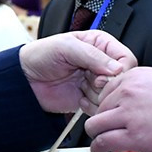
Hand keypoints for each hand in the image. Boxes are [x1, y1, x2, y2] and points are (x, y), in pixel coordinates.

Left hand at [20, 31, 135, 114]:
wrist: (25, 80)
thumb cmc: (41, 56)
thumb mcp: (66, 47)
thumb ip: (93, 56)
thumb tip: (116, 68)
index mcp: (101, 44)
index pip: (126, 58)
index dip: (119, 70)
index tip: (103, 76)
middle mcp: (102, 63)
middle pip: (122, 79)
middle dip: (106, 84)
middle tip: (89, 82)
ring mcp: (97, 82)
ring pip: (113, 95)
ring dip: (97, 95)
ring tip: (80, 86)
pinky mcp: (91, 98)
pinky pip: (102, 107)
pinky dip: (91, 106)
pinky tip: (78, 97)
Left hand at [84, 68, 151, 151]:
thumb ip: (148, 85)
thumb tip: (141, 95)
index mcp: (136, 76)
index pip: (106, 90)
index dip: (108, 106)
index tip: (110, 115)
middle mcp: (128, 92)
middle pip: (98, 108)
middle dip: (102, 121)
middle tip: (107, 132)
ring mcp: (129, 114)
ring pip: (95, 126)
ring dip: (96, 136)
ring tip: (100, 145)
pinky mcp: (133, 136)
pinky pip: (103, 142)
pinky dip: (99, 149)